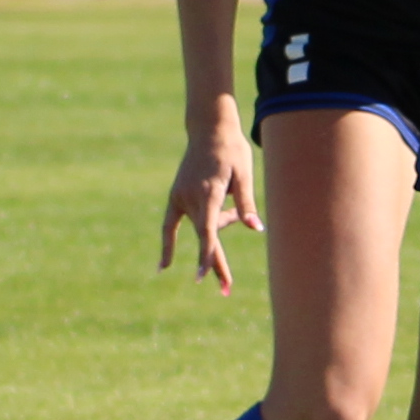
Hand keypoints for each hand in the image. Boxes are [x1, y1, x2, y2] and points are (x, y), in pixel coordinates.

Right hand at [161, 111, 264, 289]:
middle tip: (227, 291)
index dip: (207, 254)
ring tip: (235, 200)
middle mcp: (191, 196)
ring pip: (202, 226)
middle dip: (216, 263)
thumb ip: (247, 203)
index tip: (205, 274)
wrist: (208, 129)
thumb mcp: (245, 174)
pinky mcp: (176, 195)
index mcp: (209, 191)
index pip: (207, 229)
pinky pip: (171, 225)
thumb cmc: (232, 150)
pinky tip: (163, 268)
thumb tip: (256, 228)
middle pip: (205, 236)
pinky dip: (169, 244)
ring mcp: (180, 196)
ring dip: (220, 224)